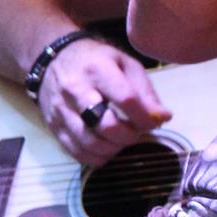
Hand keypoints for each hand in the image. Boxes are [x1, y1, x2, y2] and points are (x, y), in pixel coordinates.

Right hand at [37, 39, 170, 166]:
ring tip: (121, 140)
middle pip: (106, 125)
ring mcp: (61, 110)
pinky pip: (76, 152)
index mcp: (97, 69)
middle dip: (128, 136)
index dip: (144, 117)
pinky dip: (96, 157)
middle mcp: (75, 90)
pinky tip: (105, 148)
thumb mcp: (126, 64)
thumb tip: (163, 117)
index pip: (126, 100)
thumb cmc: (97, 61)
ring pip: (90, 143)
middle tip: (135, 132)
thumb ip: (146, 93)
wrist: (55, 59)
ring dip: (113, 149)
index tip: (153, 123)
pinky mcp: (53, 126)